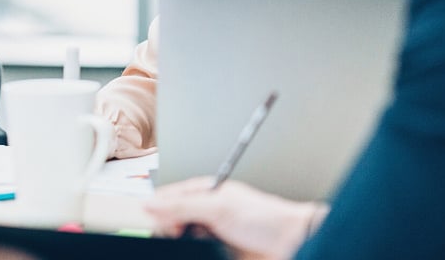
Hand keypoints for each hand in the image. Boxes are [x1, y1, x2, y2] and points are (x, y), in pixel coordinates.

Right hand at [145, 178, 316, 259]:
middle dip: (171, 229)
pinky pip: (197, 252)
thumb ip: (181, 206)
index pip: (169, 197)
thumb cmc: (265, 217)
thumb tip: (151, 204)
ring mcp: (212, 234)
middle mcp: (206, 212)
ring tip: (198, 243)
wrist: (293, 243)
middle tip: (178, 234)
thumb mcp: (218, 207)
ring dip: (184, 243)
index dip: (159, 208)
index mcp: (204, 192)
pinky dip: (196, 252)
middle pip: (172, 221)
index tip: (155, 220)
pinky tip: (205, 251)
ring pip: (183, 240)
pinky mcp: (218, 252)